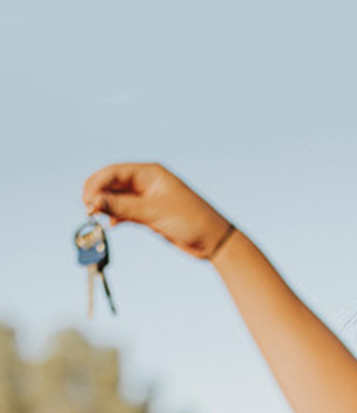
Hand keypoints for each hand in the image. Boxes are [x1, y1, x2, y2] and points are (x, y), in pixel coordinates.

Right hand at [83, 163, 233, 259]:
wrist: (213, 240)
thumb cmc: (191, 220)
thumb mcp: (153, 212)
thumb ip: (122, 207)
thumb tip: (94, 201)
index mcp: (151, 173)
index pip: (115, 172)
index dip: (97, 184)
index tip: (87, 200)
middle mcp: (148, 183)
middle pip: (114, 184)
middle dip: (99, 195)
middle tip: (88, 210)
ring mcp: (148, 199)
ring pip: (118, 199)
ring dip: (106, 207)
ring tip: (95, 217)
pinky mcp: (150, 215)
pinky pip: (126, 212)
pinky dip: (116, 217)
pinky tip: (110, 225)